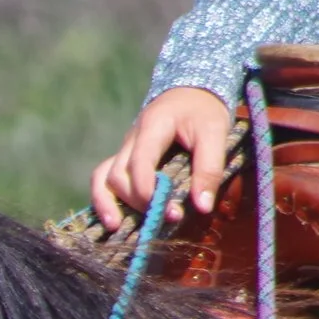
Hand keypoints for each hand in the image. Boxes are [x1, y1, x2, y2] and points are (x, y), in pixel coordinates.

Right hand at [92, 87, 233, 229]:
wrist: (190, 92)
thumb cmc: (203, 111)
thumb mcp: (215, 133)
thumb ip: (210, 168)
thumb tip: (202, 207)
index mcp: (151, 127)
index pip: (139, 163)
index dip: (148, 191)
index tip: (170, 212)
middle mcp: (130, 140)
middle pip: (118, 175)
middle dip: (136, 201)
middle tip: (163, 218)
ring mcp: (124, 150)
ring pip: (103, 178)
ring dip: (109, 203)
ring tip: (116, 226)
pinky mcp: (124, 159)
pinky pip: (103, 179)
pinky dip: (104, 199)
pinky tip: (112, 219)